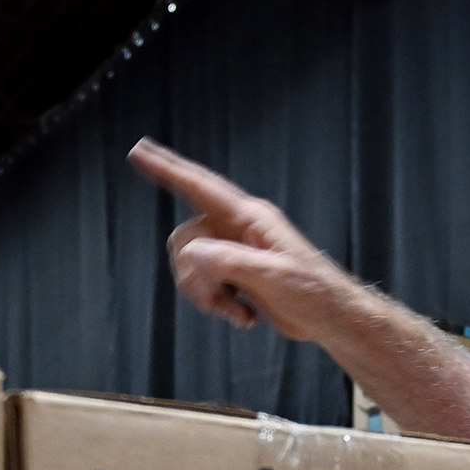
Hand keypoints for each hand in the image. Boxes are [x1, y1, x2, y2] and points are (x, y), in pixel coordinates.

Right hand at [129, 138, 348, 340]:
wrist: (330, 319)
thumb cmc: (314, 292)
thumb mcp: (274, 276)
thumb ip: (232, 262)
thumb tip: (194, 253)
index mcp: (250, 217)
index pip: (199, 186)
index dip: (167, 168)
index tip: (139, 150)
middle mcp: (239, 228)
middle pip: (187, 238)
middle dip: (192, 274)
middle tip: (215, 300)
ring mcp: (237, 251)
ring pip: (192, 264)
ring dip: (206, 295)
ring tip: (237, 311)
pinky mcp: (238, 273)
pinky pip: (206, 282)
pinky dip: (217, 304)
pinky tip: (244, 316)